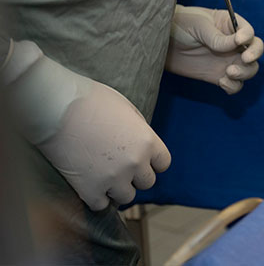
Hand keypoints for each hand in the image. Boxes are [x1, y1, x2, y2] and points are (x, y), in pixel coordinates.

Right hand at [2, 41, 170, 210]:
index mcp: (147, 141)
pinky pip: (101, 205)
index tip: (140, 159)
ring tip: (103, 176)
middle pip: (147, 182)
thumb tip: (140, 142)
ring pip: (126, 197)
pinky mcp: (90, 190)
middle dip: (135, 175)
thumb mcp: (126, 108)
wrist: (56, 110)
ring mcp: (113, 179)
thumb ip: (138, 129)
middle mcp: (135, 163)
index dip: (151, 162)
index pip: (163, 163)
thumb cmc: (89, 101)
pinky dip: (96, 197)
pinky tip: (89, 184)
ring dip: (117, 189)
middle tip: (118, 166)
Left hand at [166, 5, 262, 93]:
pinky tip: (223, 82)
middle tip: (245, 59)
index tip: (238, 40)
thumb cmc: (180, 25)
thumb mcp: (199, 25)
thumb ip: (217, 37)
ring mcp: (227, 60)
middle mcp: (233, 43)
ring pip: (249, 69)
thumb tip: (237, 44)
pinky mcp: (218, 76)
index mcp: (230, 25)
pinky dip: (233, 86)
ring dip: (245, 72)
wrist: (161, 41)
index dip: (247, 37)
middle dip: (254, 54)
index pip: (248, 32)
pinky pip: (234, 85)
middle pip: (255, 50)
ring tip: (230, 71)